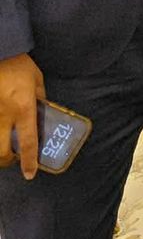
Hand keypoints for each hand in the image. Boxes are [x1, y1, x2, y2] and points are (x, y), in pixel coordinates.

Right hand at [0, 53, 45, 178]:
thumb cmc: (17, 64)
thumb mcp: (36, 80)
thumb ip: (40, 98)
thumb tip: (42, 111)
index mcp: (23, 108)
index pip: (27, 142)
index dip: (29, 161)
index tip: (30, 174)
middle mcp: (4, 116)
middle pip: (2, 151)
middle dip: (7, 161)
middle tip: (13, 160)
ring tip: (3, 150)